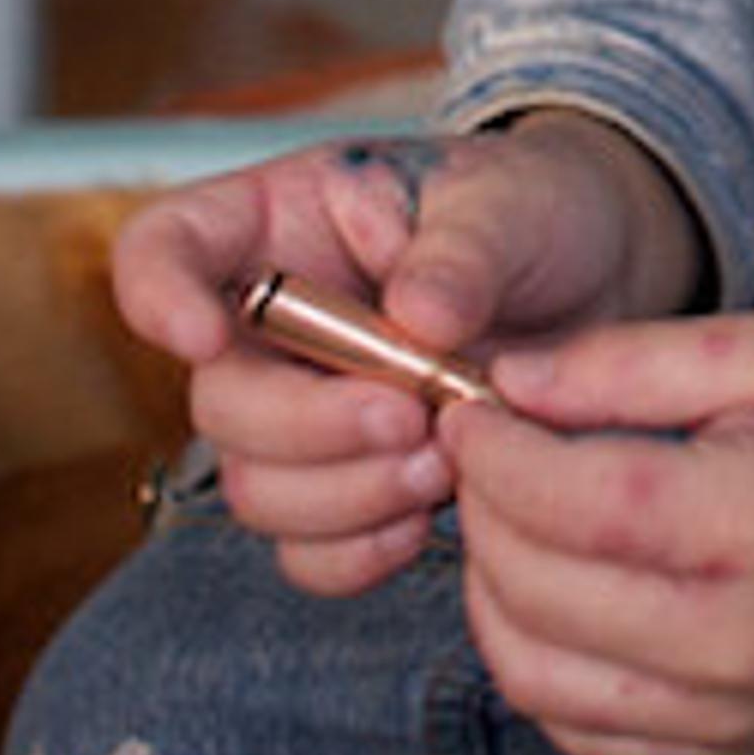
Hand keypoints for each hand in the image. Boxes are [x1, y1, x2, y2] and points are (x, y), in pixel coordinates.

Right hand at [111, 115, 704, 597]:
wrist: (598, 280)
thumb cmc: (530, 213)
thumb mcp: (508, 201)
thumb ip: (462, 250)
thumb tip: (418, 318)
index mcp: (274, 224)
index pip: (160, 249)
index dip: (155, 297)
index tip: (203, 335)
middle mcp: (265, 328)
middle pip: (216, 403)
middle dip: (310, 425)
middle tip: (411, 416)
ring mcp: (300, 415)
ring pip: (259, 491)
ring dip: (349, 494)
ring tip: (446, 459)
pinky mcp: (349, 487)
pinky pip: (311, 553)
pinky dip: (363, 551)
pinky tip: (429, 516)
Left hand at [439, 310, 753, 754]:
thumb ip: (622, 362)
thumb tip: (499, 386)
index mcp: (753, 524)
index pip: (560, 502)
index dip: (489, 450)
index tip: (470, 405)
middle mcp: (741, 641)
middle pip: (532, 590)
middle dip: (483, 511)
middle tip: (487, 453)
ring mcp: (736, 712)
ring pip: (534, 676)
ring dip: (492, 594)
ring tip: (513, 519)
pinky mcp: (732, 746)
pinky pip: (582, 728)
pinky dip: (541, 661)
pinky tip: (559, 590)